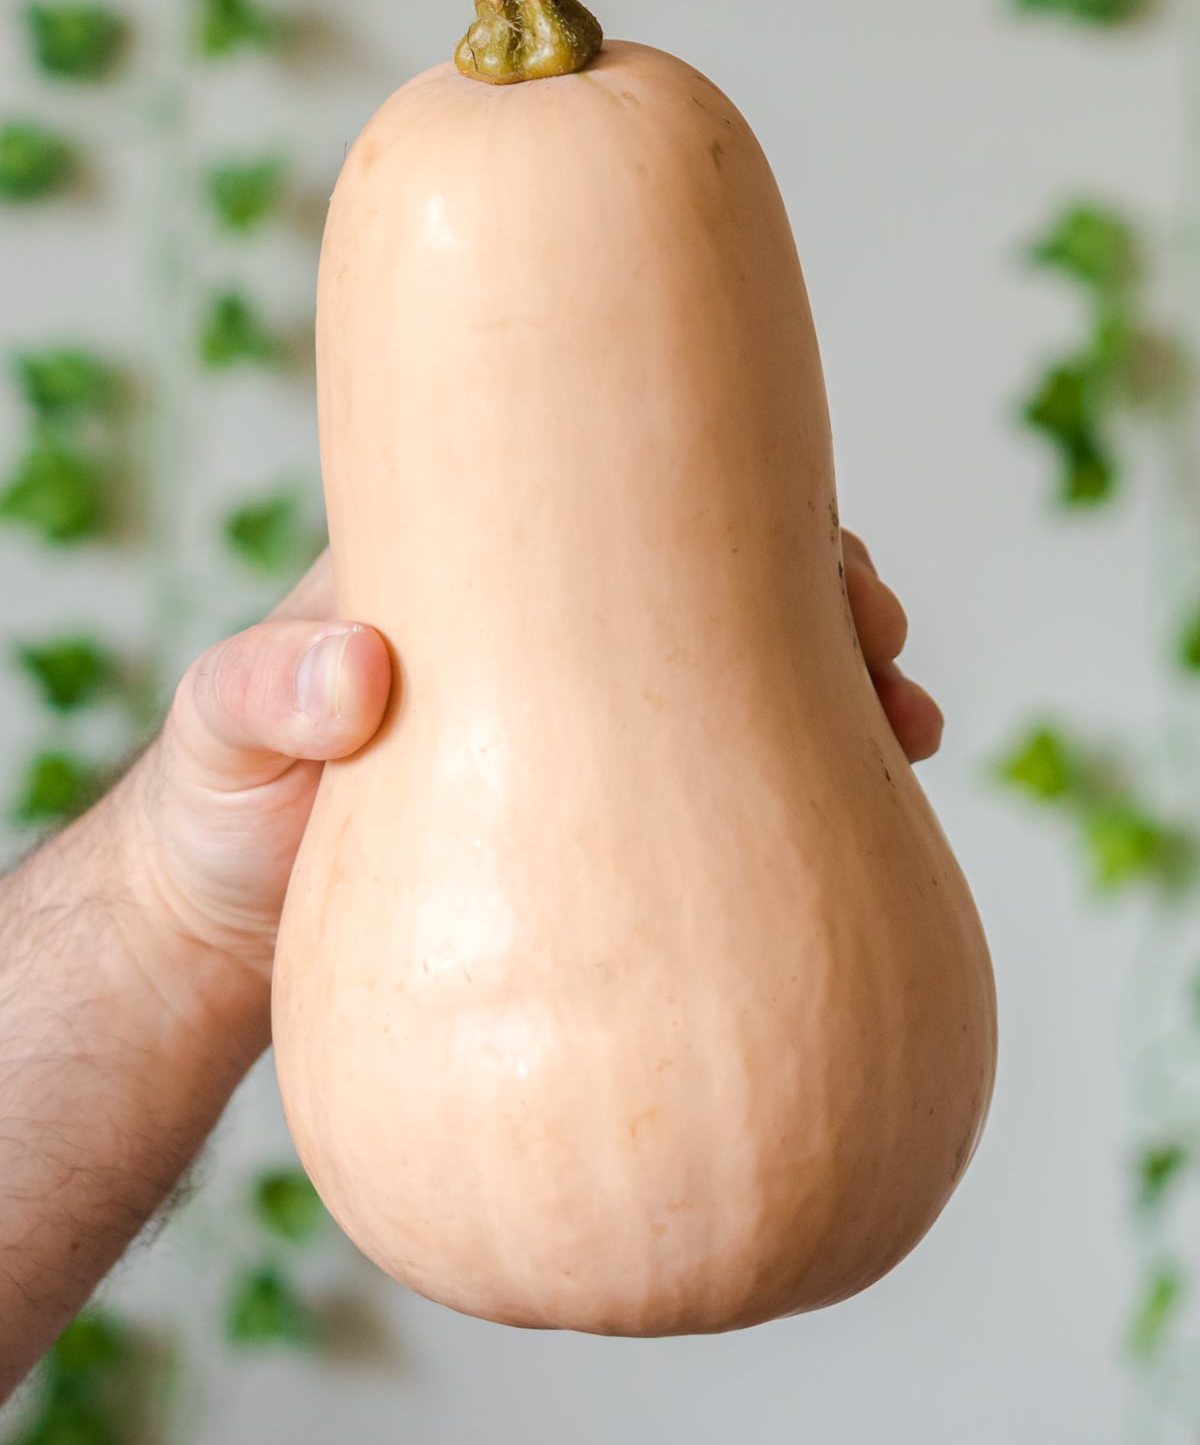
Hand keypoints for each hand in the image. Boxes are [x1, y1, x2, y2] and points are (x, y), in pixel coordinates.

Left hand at [117, 530, 939, 1024]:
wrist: (221, 941)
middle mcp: (547, 642)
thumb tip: (364, 672)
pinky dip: (791, 806)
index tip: (825, 555)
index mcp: (473, 576)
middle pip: (713, 586)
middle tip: (883, 646)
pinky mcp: (596, 841)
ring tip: (908, 732)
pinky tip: (855, 845)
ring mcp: (582, 742)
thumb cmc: (211, 815)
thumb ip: (260, 695)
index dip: (738, 507)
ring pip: (734, 691)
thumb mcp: (215, 740)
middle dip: (821, 595)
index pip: (625, 503)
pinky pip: (710, 805)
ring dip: (834, 696)